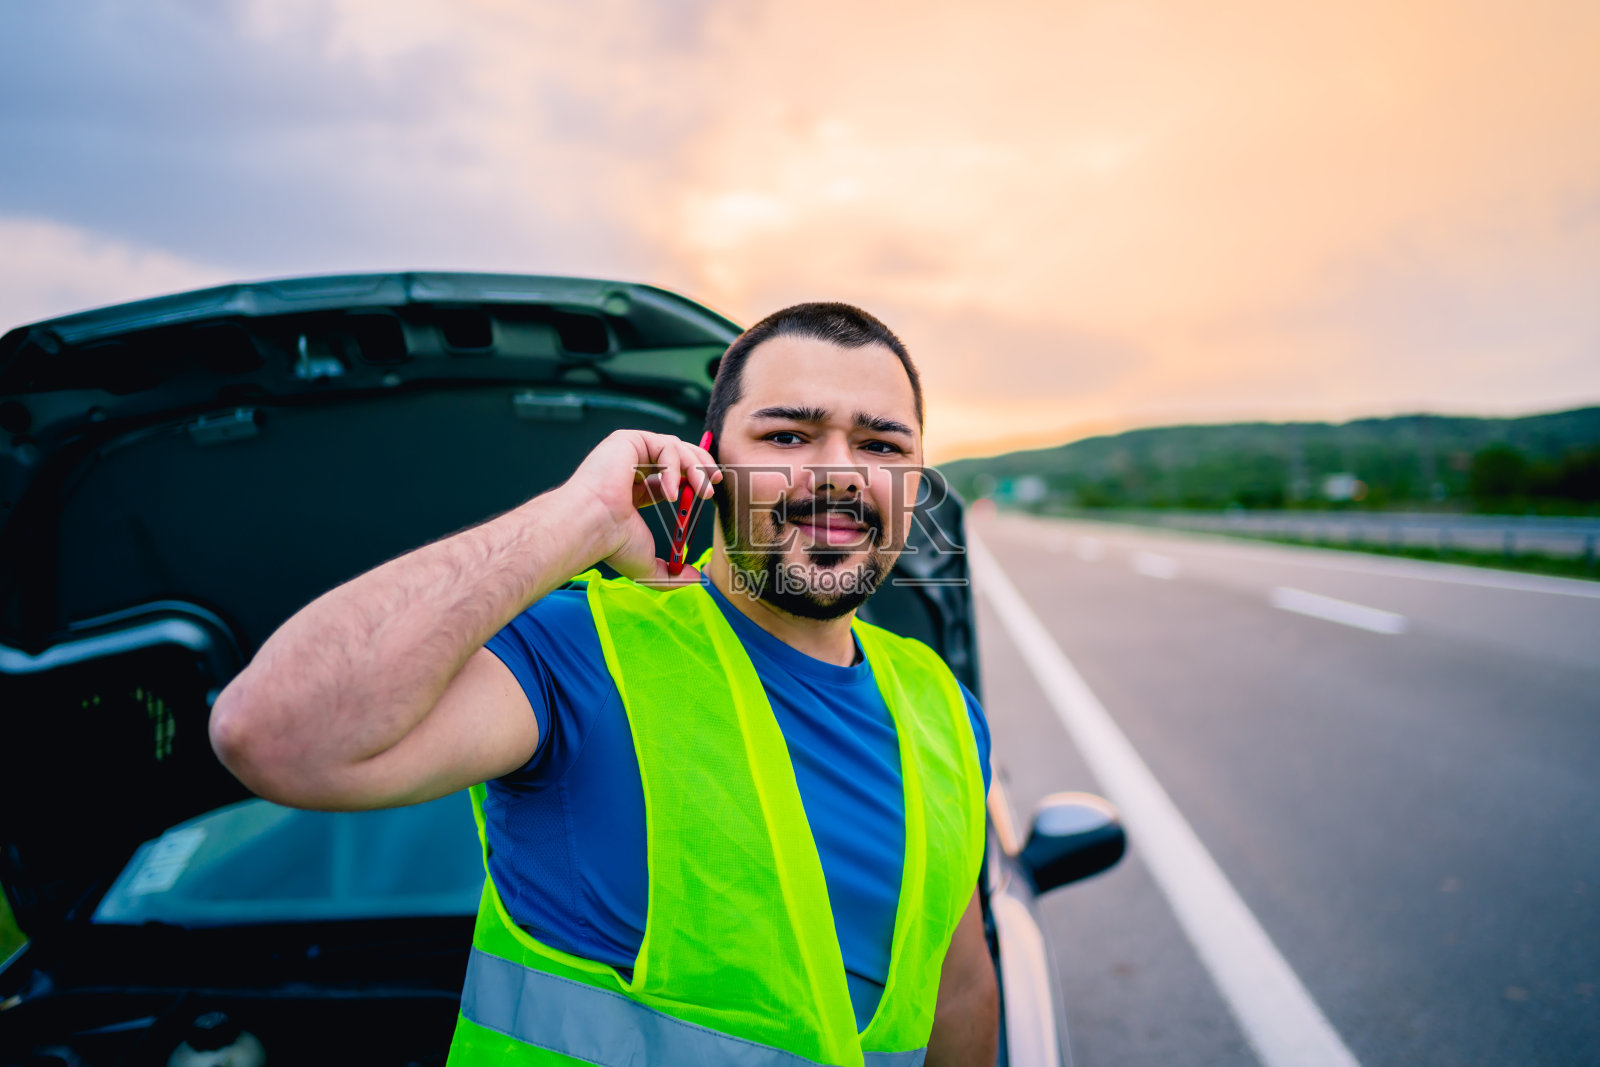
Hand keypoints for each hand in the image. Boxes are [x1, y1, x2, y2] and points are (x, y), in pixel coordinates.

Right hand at [559, 429, 720, 584]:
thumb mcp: (649, 565)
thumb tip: (696, 579)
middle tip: (714, 482)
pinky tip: (669, 492)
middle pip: (676, 454)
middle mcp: (630, 467)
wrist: (592, 527)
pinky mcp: (627, 440)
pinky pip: (665, 445)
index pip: (669, 475)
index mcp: (634, 490)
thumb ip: (672, 575)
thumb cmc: (612, 544)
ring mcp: (628, 452)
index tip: (709, 491)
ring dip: (695, 467)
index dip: (692, 479)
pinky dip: (675, 467)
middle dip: (700, 465)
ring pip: (675, 447)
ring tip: (702, 490)